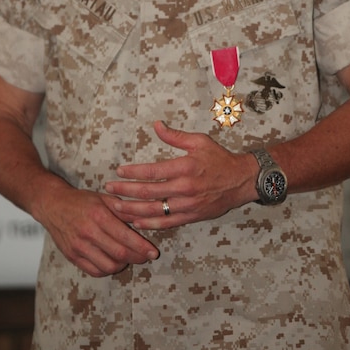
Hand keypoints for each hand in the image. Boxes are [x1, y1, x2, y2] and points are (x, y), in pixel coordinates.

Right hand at [37, 179, 159, 276]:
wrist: (53, 205)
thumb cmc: (81, 200)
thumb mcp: (104, 198)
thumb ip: (123, 210)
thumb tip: (144, 219)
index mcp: (98, 215)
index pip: (125, 237)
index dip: (142, 247)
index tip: (153, 253)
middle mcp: (88, 232)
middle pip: (119, 254)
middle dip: (137, 257)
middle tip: (146, 257)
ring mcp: (79, 247)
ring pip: (108, 266)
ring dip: (123, 265)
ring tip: (128, 257)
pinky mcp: (72, 256)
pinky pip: (95, 271)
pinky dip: (108, 269)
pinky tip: (113, 261)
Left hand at [105, 120, 256, 228]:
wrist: (241, 181)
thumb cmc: (219, 159)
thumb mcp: (199, 141)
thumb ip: (175, 136)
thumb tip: (156, 125)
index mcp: (185, 167)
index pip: (152, 171)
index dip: (133, 172)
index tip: (118, 171)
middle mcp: (184, 188)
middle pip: (148, 192)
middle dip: (125, 192)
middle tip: (108, 190)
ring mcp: (187, 205)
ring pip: (154, 210)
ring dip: (132, 210)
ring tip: (115, 208)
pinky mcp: (191, 216)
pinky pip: (167, 223)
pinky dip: (150, 224)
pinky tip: (136, 222)